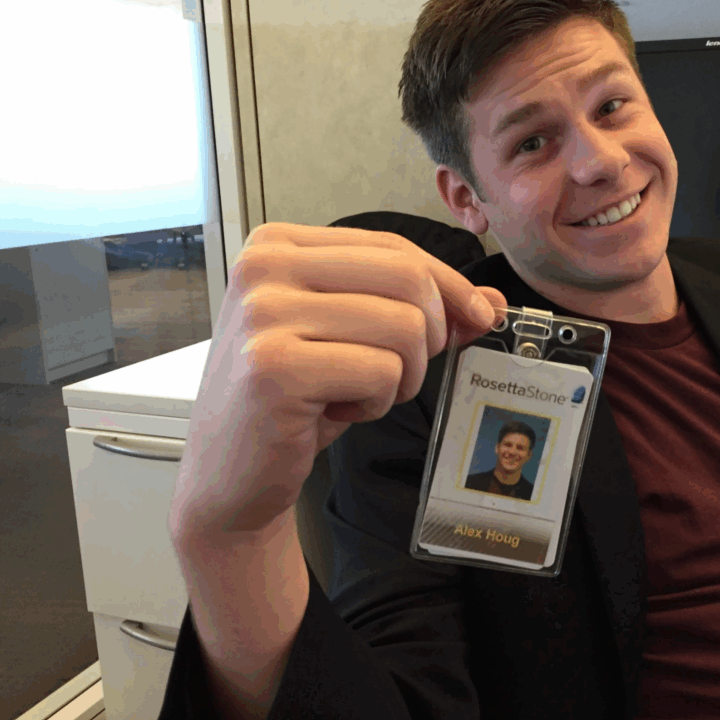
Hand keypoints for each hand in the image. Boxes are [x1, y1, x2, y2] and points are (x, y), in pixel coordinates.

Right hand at [168, 223, 505, 539]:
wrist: (228, 474)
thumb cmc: (292, 399)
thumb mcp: (350, 336)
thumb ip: (412, 306)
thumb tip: (491, 302)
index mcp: (276, 245)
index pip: (393, 247)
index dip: (448, 285)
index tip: (478, 316)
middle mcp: (263, 269)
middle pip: (407, 279)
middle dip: (430, 334)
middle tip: (400, 372)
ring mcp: (264, 316)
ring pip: (403, 327)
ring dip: (402, 375)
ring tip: (357, 393)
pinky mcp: (275, 369)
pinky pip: (381, 372)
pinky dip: (377, 402)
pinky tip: (336, 413)